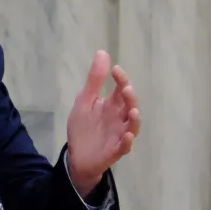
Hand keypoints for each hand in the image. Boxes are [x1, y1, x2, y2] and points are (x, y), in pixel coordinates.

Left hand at [66, 50, 140, 196]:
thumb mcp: (85, 101)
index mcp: (112, 106)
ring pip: (132, 127)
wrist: (76, 156)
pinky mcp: (114, 151)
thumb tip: (102, 53)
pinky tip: (126, 136)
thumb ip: (94, 80)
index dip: (121, 79)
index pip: (121, 90)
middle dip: (130, 98)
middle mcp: (119, 119)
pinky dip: (127, 142)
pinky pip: (124, 147)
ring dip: (134, 119)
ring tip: (132, 111)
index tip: (115, 69)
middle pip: (130, 106)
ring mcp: (119, 135)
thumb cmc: (83, 128)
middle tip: (124, 88)